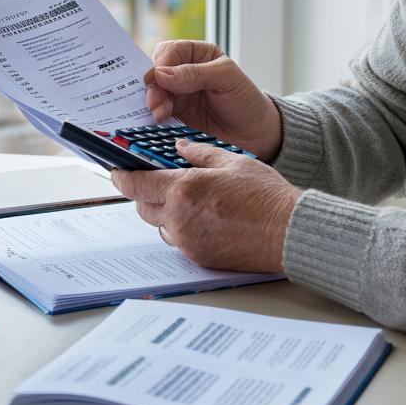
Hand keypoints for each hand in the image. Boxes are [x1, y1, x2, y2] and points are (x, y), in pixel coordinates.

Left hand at [111, 140, 300, 272]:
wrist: (288, 232)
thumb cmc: (265, 196)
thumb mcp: (232, 161)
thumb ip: (200, 153)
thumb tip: (179, 147)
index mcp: (183, 189)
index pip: (136, 184)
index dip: (122, 176)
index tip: (117, 170)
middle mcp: (179, 218)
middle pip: (143, 206)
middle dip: (144, 193)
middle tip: (155, 181)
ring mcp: (188, 241)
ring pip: (159, 225)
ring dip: (162, 211)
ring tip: (184, 198)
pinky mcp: (199, 257)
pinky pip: (178, 240)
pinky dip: (180, 227)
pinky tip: (200, 216)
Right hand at [145, 40, 282, 160]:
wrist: (254, 135)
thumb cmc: (246, 101)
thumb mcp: (226, 79)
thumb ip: (194, 74)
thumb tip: (160, 73)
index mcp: (200, 54)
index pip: (172, 51)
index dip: (161, 63)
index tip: (155, 78)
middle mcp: (186, 71)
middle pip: (159, 71)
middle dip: (154, 85)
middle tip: (154, 101)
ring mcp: (180, 92)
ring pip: (156, 91)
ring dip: (153, 101)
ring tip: (158, 113)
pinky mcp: (177, 113)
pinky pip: (159, 109)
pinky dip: (155, 114)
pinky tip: (158, 119)